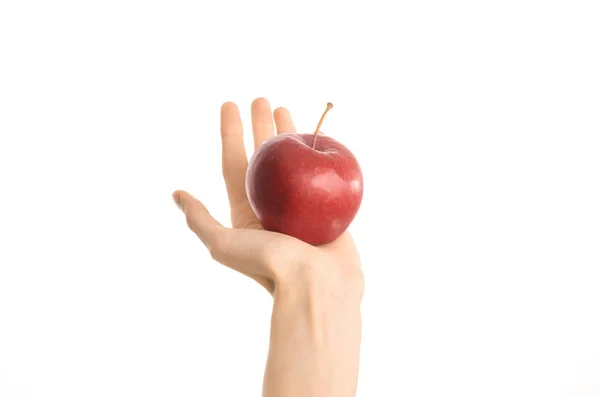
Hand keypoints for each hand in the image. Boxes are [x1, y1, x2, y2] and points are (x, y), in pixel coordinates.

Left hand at [172, 98, 362, 297]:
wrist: (316, 287)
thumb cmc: (268, 266)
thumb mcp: (223, 243)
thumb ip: (199, 219)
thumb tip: (177, 194)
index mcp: (247, 210)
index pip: (234, 162)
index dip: (230, 133)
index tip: (230, 104)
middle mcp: (273, 204)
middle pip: (265, 156)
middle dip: (261, 126)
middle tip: (261, 99)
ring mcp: (301, 204)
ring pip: (294, 160)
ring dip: (289, 134)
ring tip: (285, 108)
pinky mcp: (328, 207)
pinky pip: (324, 173)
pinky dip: (321, 153)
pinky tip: (321, 136)